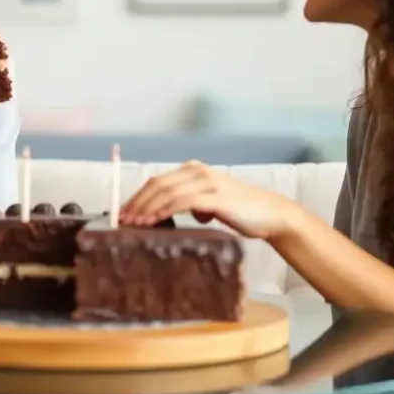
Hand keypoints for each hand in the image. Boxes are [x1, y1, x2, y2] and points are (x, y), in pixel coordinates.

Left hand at [119, 160, 298, 240]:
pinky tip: (155, 220)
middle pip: (158, 184)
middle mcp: (198, 171)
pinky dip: (166, 210)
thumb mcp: (211, 203)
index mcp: (194, 170)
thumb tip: (170, 213)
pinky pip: (184, 201)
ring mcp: (207, 182)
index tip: (124, 213)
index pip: (158, 181)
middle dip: (137, 202)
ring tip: (134, 223)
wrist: (271, 214)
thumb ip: (191, 202)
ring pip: (167, 192)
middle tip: (122, 220)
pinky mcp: (216, 197)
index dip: (138, 196)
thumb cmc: (241, 211)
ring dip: (147, 208)